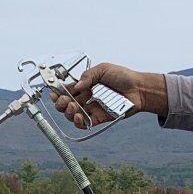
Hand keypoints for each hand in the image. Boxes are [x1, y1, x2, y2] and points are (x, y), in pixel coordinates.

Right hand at [50, 62, 165, 128]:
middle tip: (63, 101)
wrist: (139, 88)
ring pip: (72, 115)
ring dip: (68, 113)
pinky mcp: (99, 119)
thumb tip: (77, 86)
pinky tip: (78, 117)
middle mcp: (86, 98)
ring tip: (72, 108)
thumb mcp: (103, 69)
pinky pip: (84, 124)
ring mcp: (92, 109)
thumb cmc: (123, 77)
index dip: (58, 93)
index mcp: (85, 86)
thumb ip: (88, 76)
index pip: (66, 91)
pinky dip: (78, 122)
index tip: (54, 93)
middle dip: (60, 104)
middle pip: (66, 104)